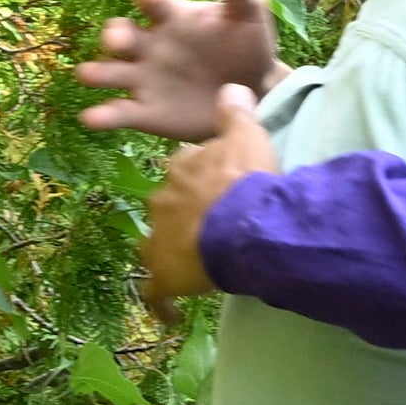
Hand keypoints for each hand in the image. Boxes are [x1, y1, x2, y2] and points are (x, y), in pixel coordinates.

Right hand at [77, 0, 289, 141]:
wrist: (258, 94)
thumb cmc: (246, 45)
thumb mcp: (247, 15)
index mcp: (171, 17)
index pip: (152, 0)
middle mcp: (148, 45)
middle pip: (119, 33)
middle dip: (114, 35)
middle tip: (118, 41)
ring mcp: (143, 77)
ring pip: (108, 72)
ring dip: (97, 72)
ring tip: (90, 75)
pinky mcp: (145, 111)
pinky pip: (118, 113)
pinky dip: (103, 115)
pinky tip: (93, 117)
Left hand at [142, 85, 278, 322]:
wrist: (242, 226)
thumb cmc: (248, 181)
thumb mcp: (250, 136)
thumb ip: (238, 113)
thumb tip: (231, 87)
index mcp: (182, 169)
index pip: (187, 170)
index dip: (205, 180)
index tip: (223, 189)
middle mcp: (162, 200)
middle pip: (171, 206)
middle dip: (188, 215)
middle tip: (218, 227)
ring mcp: (159, 238)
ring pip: (162, 244)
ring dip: (177, 251)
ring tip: (201, 263)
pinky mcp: (162, 275)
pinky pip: (156, 293)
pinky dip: (161, 305)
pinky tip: (168, 317)